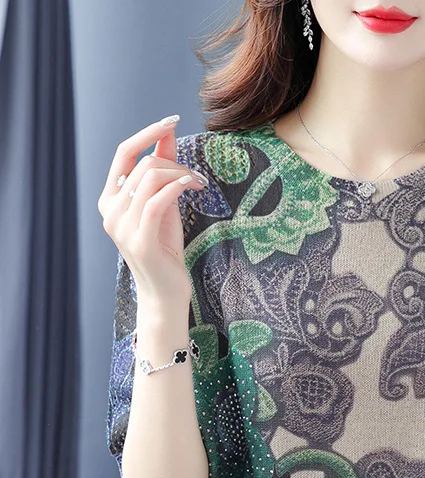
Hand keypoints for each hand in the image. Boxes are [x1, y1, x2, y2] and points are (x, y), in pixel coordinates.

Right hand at [97, 115, 205, 307]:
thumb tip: (167, 134)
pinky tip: (191, 186)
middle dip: (175, 163)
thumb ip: (162, 172)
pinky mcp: (140, 240)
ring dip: (181, 175)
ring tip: (199, 186)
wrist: (165, 293)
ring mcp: (122, 226)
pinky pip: (157, 201)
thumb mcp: (164, 204)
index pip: (124, 153)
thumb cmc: (165, 250)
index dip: (147, 133)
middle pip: (143, 164)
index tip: (172, 121)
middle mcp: (110, 211)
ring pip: (150, 179)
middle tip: (198, 178)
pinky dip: (176, 187)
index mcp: (110, 199)